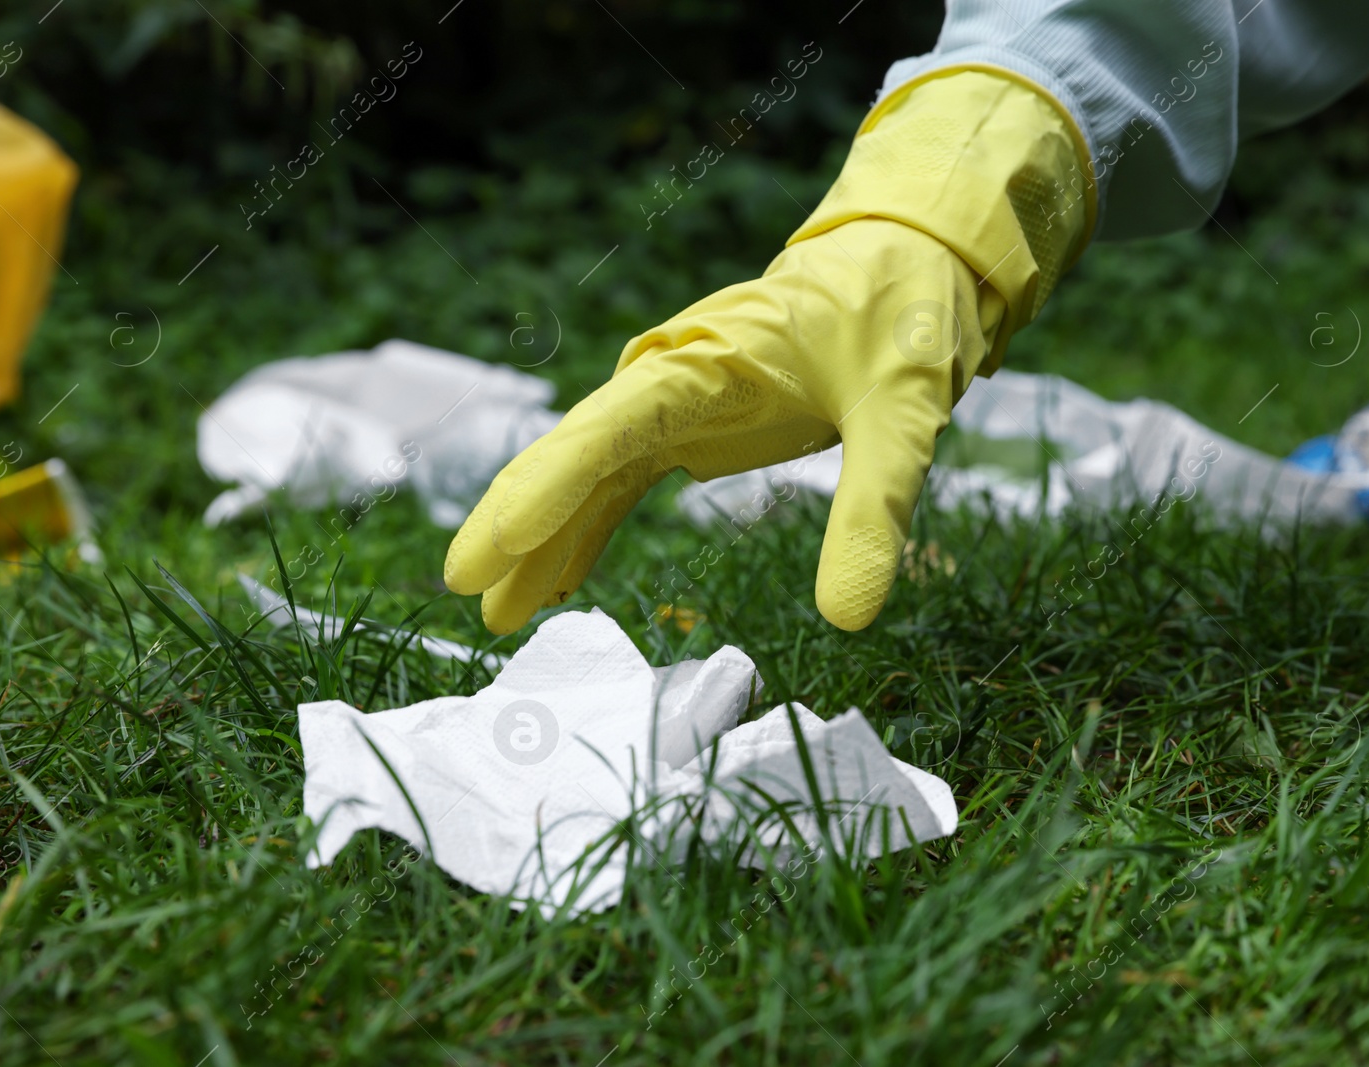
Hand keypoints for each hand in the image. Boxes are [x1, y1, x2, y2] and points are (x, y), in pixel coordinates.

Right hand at [446, 68, 1092, 632]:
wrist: (903, 263)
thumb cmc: (898, 318)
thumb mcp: (905, 412)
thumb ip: (875, 509)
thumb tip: (848, 617)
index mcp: (705, 362)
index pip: (609, 429)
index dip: (547, 489)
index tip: (494, 548)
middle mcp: (669, 380)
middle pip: (573, 453)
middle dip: (516, 519)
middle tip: (463, 587)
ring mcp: (673, 404)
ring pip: (585, 474)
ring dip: (542, 538)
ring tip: (498, 612)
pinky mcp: (688, 425)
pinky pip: (617, 483)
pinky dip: (585, 529)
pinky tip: (556, 580)